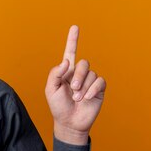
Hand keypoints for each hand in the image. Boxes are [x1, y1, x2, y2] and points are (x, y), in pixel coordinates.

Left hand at [45, 25, 105, 144]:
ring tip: (77, 99)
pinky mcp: (99, 89)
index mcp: (66, 71)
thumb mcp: (50, 90)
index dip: (72, 40)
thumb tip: (67, 61)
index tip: (75, 27)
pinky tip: (88, 98)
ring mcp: (90, 81)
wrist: (69, 123)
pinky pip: (100, 82)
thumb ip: (55, 73)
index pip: (70, 52)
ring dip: (83, 87)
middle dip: (78, 76)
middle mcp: (79, 73)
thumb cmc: (58, 106)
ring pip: (91, 73)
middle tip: (73, 90)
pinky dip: (93, 89)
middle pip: (83, 63)